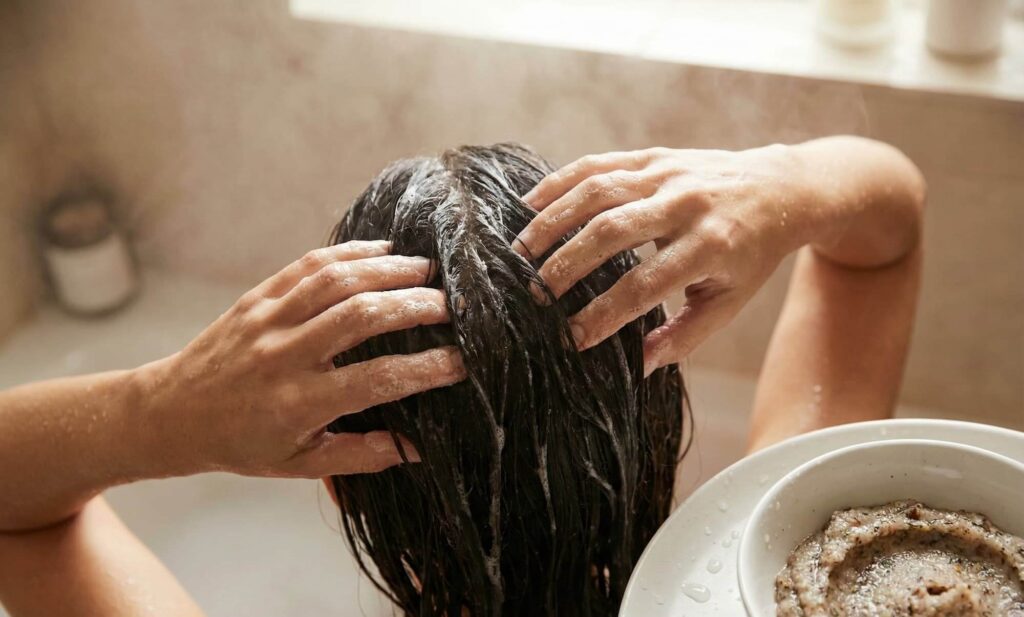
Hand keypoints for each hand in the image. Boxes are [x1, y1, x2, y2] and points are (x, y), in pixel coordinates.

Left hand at [142, 241, 464, 477]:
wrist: (172, 413)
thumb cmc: (242, 443)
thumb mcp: (300, 463)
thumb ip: (360, 456)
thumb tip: (418, 448)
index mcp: (298, 404)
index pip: (376, 381)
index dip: (426, 370)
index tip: (461, 363)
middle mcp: (284, 357)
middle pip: (361, 317)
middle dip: (415, 306)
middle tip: (451, 306)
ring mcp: (268, 321)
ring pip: (337, 281)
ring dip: (389, 269)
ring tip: (428, 270)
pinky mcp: (258, 297)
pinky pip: (309, 264)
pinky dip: (351, 252)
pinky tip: (384, 250)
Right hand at [516, 146, 804, 375]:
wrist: (778, 189)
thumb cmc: (749, 256)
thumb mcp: (728, 303)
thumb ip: (683, 336)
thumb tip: (638, 369)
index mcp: (710, 247)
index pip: (644, 286)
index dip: (603, 314)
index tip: (571, 338)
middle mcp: (686, 205)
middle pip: (611, 233)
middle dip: (566, 267)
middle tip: (534, 296)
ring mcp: (666, 174)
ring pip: (596, 193)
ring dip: (551, 223)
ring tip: (519, 254)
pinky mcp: (651, 156)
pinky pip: (595, 164)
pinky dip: (557, 184)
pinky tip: (528, 206)